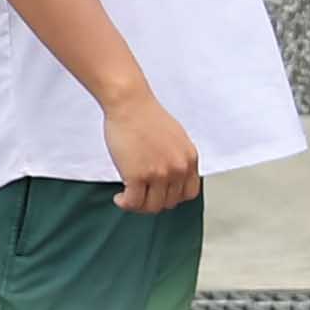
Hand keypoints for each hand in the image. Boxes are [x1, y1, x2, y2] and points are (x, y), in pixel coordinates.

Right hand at [97, 83, 201, 212]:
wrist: (129, 103)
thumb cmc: (146, 115)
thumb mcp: (175, 138)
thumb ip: (177, 158)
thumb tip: (170, 177)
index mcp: (189, 159)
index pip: (189, 193)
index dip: (173, 197)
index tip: (160, 195)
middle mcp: (178, 168)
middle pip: (170, 202)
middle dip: (153, 201)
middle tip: (141, 196)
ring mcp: (159, 174)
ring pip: (152, 206)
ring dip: (138, 205)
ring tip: (129, 198)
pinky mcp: (138, 176)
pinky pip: (133, 203)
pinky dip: (125, 204)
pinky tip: (120, 198)